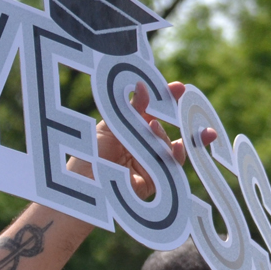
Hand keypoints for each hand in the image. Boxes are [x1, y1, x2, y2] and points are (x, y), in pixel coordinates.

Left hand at [69, 81, 214, 198]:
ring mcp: (150, 162)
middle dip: (179, 114)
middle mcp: (142, 146)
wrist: (84, 182)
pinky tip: (178, 145)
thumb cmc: (92, 153)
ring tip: (153, 126)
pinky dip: (177, 155)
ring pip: (170, 145)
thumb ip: (131, 109)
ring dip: (165, 134)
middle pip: (165, 128)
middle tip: (185, 102)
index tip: (178, 88)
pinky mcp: (156, 180)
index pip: (152, 112)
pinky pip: (173, 166)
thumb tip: (143, 86)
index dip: (166, 99)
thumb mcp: (111, 125)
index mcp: (131, 131)